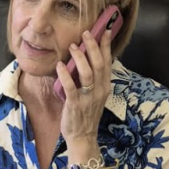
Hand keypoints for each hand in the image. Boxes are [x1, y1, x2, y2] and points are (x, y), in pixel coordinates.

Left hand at [56, 29, 111, 147]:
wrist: (83, 137)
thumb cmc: (86, 114)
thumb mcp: (95, 96)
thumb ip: (93, 80)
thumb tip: (86, 59)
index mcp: (105, 87)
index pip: (108, 63)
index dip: (106, 46)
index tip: (105, 31)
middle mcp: (99, 91)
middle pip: (99, 64)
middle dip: (93, 46)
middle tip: (86, 33)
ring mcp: (87, 98)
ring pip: (87, 73)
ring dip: (79, 58)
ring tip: (72, 46)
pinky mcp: (75, 105)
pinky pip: (71, 87)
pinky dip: (65, 75)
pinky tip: (60, 65)